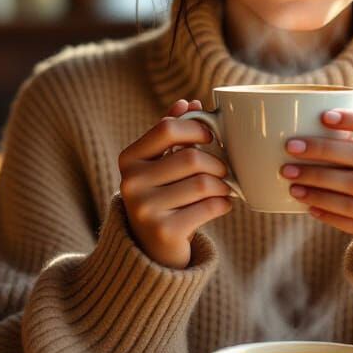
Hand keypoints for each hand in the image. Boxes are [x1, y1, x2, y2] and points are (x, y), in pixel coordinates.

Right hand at [118, 99, 232, 268]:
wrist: (151, 250)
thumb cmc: (162, 196)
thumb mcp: (159, 163)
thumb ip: (171, 133)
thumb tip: (189, 102)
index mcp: (129, 159)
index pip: (167, 129)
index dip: (196, 129)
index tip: (210, 138)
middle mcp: (130, 183)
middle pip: (191, 158)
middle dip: (216, 163)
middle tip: (223, 171)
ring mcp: (144, 209)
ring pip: (203, 184)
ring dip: (222, 186)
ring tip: (223, 189)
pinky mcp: (163, 232)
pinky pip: (208, 207)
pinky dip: (223, 204)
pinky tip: (222, 205)